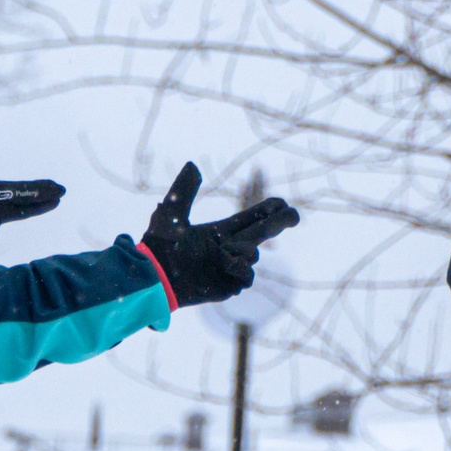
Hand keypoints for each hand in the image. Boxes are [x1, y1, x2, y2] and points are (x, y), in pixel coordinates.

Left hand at [140, 164, 299, 307]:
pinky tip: (224, 266)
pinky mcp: (228, 286)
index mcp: (220, 231)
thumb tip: (193, 164)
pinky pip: (246, 276)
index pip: (252, 218)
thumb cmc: (160, 246)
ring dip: (242, 251)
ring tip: (221, 254)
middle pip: (263, 233)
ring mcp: (230, 268)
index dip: (269, 210)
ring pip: (252, 255)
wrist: (154, 277)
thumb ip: (184, 190)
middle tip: (295, 215)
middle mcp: (228, 248)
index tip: (282, 203)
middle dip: (280, 223)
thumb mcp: (171, 213)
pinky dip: (239, 269)